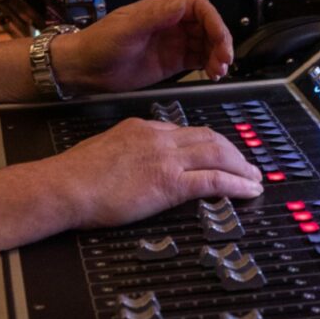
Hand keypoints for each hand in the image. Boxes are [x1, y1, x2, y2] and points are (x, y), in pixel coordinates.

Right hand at [43, 117, 261, 227]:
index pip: (185, 131)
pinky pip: (214, 180)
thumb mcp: (104, 149)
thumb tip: (135, 164)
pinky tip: (249, 190)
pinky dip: (237, 184)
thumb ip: (126, 151)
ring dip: (242, 166)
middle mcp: (159, 137)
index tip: (217, 152)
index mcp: (142, 128)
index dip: (208, 142)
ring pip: (218, 154)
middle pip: (209, 137)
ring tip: (255, 177)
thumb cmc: (74, 175)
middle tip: (247, 164)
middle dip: (233, 150)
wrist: (64, 185)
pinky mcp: (169, 183)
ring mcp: (166, 159)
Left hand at [53, 0, 235, 94]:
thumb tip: (180, 5)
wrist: (85, 69)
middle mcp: (170, 24)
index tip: (218, 37)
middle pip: (207, 26)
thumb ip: (154, 16)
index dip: (213, 20)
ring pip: (206, 44)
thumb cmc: (98, 43)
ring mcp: (172, 43)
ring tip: (219, 70)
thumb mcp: (127, 28)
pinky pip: (199, 60)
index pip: (198, 7)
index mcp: (161, 10)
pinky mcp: (172, 62)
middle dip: (220, 41)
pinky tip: (212, 74)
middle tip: (224, 59)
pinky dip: (210, 66)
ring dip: (218, 55)